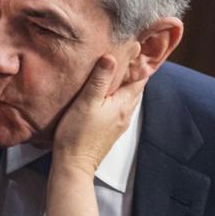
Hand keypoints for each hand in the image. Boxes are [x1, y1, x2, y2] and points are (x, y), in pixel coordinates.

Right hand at [52, 55, 147, 175]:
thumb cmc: (77, 134)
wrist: (73, 164)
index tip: (134, 51)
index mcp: (123, 104)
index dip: (138, 64)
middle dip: (133, 74)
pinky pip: (119, 109)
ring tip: (115, 74)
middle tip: (126, 58)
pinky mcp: (110, 131)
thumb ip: (100, 79)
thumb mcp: (87, 102)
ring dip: (124, 86)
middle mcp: (125, 115)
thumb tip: (111, 56)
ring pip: (128, 99)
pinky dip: (117, 98)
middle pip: (136, 89)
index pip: (140, 79)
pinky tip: (106, 96)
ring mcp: (119, 125)